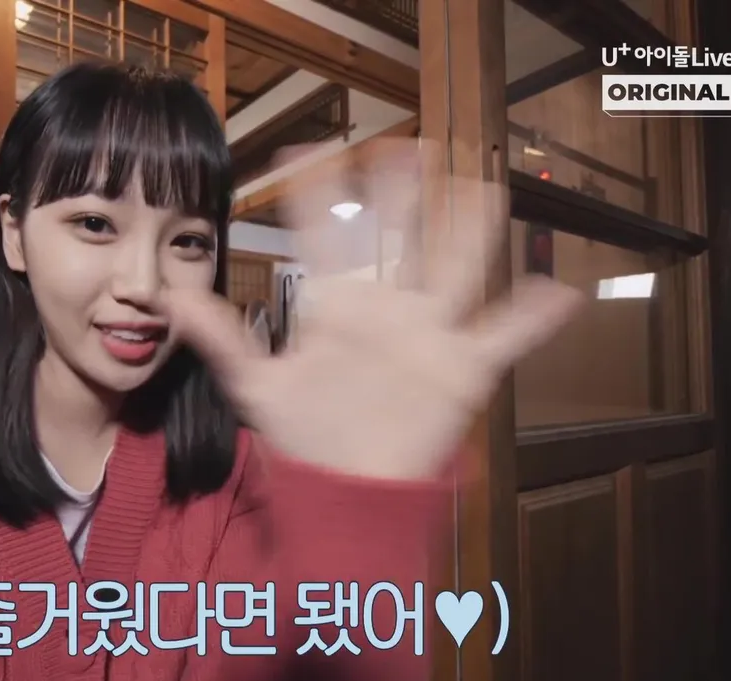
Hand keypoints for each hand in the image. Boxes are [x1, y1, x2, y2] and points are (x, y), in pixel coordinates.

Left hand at [159, 140, 582, 479]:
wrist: (346, 487)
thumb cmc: (305, 435)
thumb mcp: (255, 385)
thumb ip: (222, 339)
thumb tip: (173, 299)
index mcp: (335, 305)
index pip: (324, 237)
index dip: (315, 194)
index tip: (304, 150)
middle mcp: (384, 309)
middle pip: (396, 237)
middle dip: (399, 193)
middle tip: (400, 145)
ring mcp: (426, 334)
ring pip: (455, 268)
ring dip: (468, 228)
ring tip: (479, 186)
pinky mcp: (461, 369)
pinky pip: (504, 335)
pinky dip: (533, 315)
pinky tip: (557, 288)